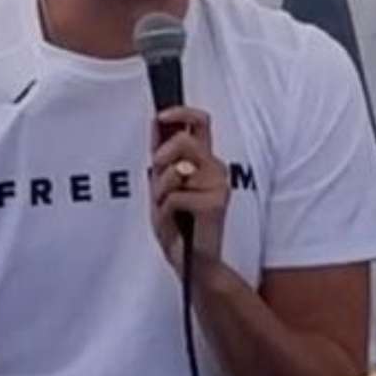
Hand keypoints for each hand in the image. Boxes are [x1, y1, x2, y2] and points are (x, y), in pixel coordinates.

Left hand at [150, 106, 228, 275]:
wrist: (194, 262)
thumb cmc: (180, 225)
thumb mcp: (163, 185)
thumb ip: (163, 156)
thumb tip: (156, 123)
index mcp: (205, 161)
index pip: (201, 122)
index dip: (181, 112)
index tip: (161, 116)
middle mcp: (216, 168)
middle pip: (184, 141)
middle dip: (161, 157)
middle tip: (158, 180)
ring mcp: (219, 185)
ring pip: (176, 170)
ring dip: (161, 191)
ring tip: (168, 209)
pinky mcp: (216, 203)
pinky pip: (175, 196)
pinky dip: (165, 211)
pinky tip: (175, 222)